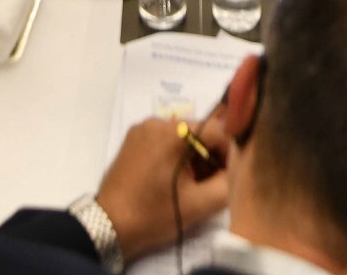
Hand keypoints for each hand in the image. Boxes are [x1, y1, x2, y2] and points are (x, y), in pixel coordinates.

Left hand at [94, 115, 231, 260]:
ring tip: (192, 185)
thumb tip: (236, 167)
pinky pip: (163, 140)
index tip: (229, 175)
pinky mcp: (132, 140)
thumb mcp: (200, 204)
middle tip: (211, 183)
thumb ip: (228, 182)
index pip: (217, 130)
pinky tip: (173, 179)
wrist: (109, 225)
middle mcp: (157, 121)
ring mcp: (141, 129)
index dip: (229, 152)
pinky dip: (174, 155)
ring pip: (180, 136)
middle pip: (197, 131)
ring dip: (192, 156)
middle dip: (210, 155)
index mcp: (174, 132)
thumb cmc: (155, 214)